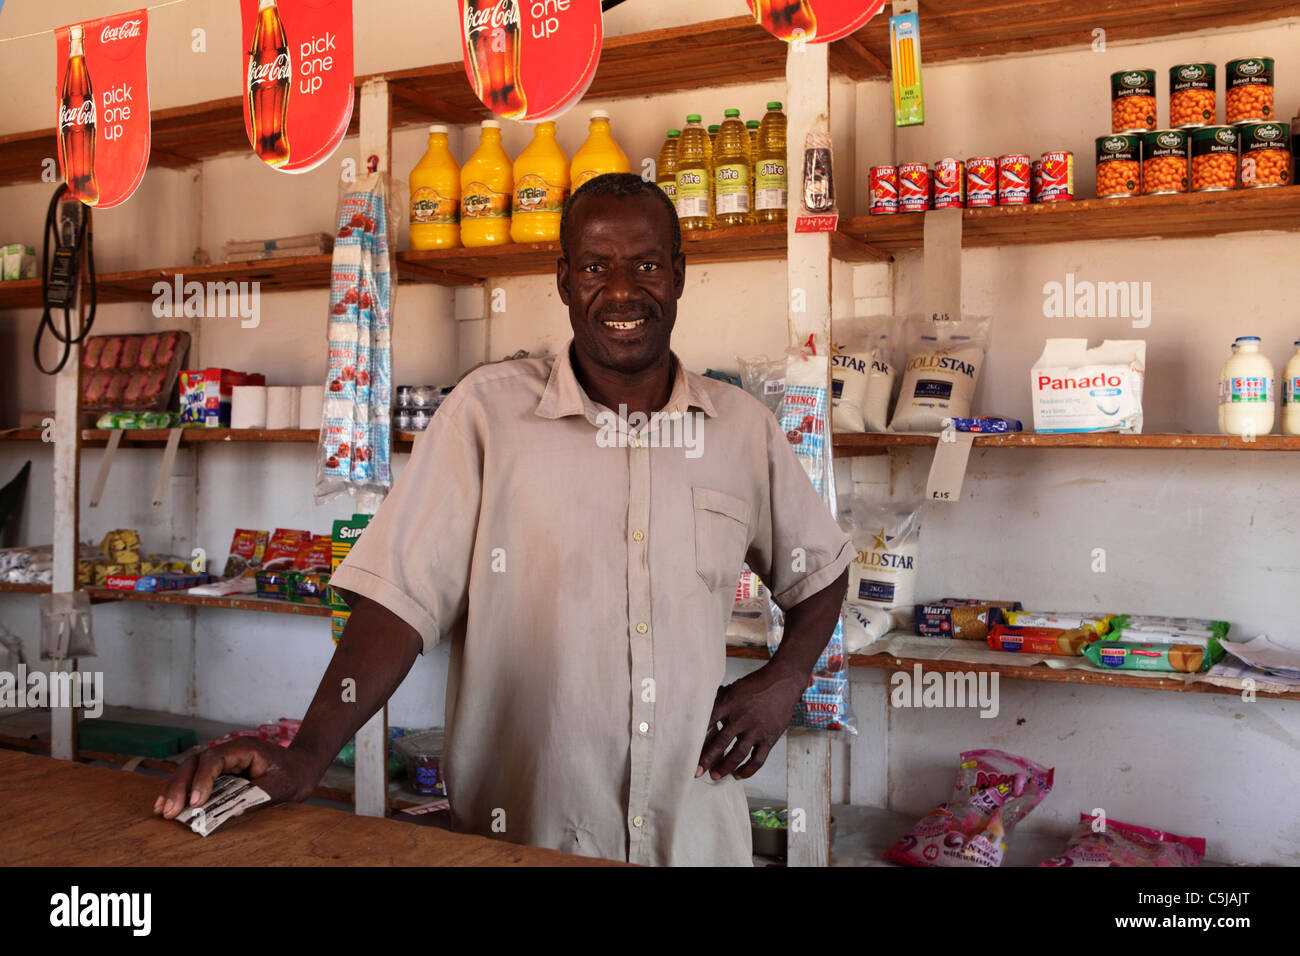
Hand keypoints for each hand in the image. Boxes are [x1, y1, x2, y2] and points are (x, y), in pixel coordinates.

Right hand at [153, 738, 323, 819]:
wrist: (302, 767)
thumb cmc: (294, 774)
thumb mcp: (282, 787)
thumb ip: (258, 797)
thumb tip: (232, 811)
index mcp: (244, 748)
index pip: (215, 759)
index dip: (202, 779)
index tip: (195, 801)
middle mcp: (229, 751)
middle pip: (196, 763)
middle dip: (180, 786)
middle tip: (170, 811)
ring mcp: (223, 761)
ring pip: (191, 770)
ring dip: (175, 789)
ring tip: (163, 810)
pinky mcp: (220, 773)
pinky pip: (196, 779)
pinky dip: (182, 791)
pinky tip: (168, 806)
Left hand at [696, 662, 806, 780]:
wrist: (782, 682)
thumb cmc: (754, 685)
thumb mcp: (733, 688)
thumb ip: (718, 701)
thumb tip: (701, 710)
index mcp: (729, 704)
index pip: (708, 723)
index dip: (696, 737)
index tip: (686, 750)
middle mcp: (741, 718)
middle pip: (720, 742)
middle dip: (707, 759)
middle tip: (696, 772)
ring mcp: (756, 730)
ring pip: (738, 754)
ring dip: (725, 768)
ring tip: (714, 776)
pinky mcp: (769, 738)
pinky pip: (757, 760)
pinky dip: (747, 770)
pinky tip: (737, 776)